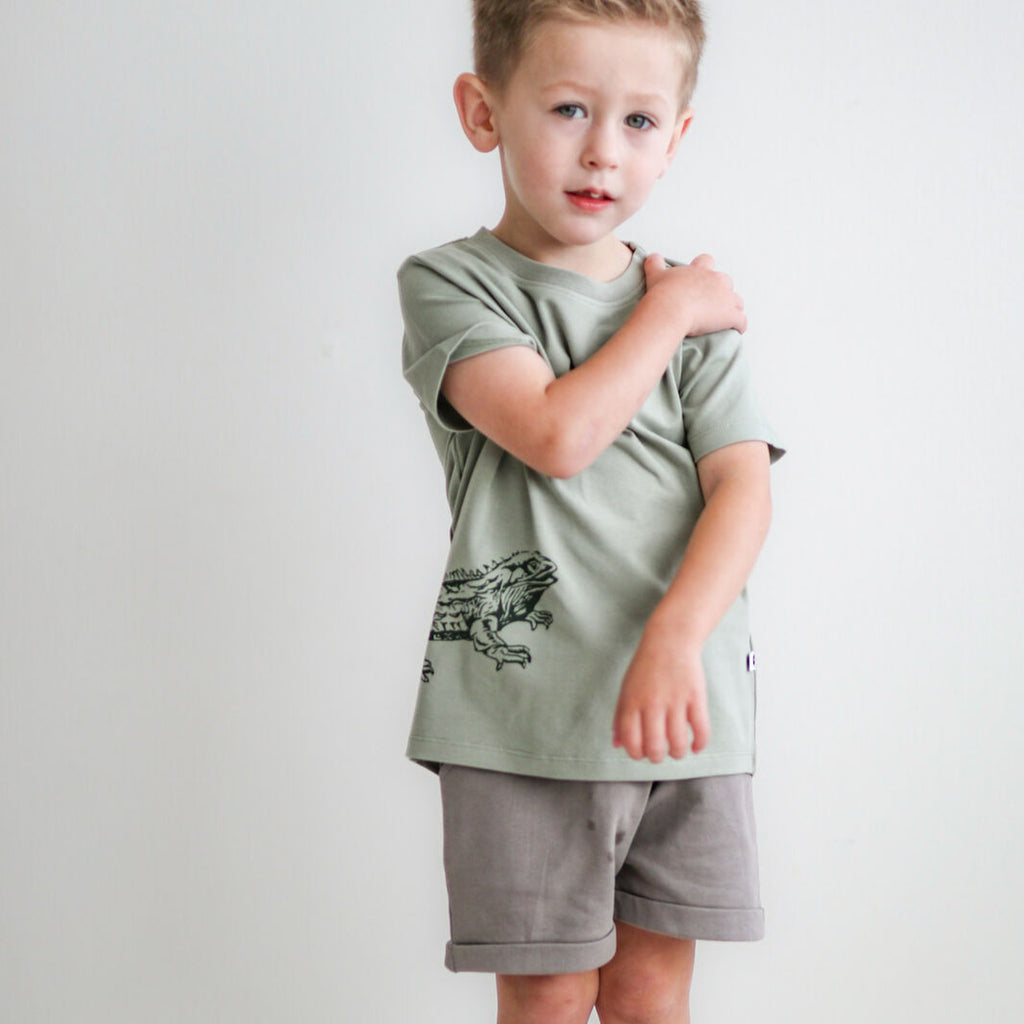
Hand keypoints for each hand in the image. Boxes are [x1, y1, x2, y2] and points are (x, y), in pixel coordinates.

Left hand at [612, 626, 710, 762]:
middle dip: (657, 757)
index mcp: (632, 702)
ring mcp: (675, 701)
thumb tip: (618, 745)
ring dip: (678, 753)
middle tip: (660, 753)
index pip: (631, 741)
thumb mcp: (626, 689)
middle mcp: (652, 704)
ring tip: (677, 750)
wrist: (670, 640)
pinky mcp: (696, 697)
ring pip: (678, 743)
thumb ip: (620, 717)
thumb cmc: (645, 667)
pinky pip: (701, 730)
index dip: (636, 754)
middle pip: (654, 747)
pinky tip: (696, 746)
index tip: (642, 753)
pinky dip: (700, 744)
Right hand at [642, 252, 746, 336]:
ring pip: (737, 301)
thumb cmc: (664, 293)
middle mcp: (716, 280)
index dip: (706, 270)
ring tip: (725, 319)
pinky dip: (739, 326)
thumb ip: (655, 263)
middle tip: (711, 302)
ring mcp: (726, 298)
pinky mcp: (731, 315)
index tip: (701, 279)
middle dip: (721, 291)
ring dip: (733, 308)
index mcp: (700, 270)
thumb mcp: (656, 274)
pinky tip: (736, 330)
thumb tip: (653, 256)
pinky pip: (741, 321)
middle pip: (726, 282)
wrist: (671, 309)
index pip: (707, 262)